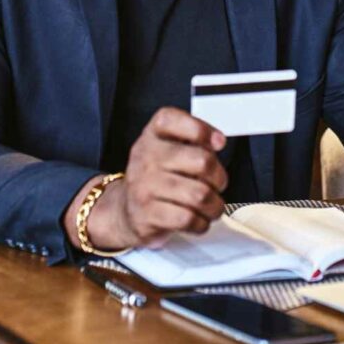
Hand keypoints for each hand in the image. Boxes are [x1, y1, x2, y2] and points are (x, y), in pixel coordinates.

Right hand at [88, 108, 227, 249]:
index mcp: (153, 134)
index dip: (203, 130)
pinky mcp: (147, 214)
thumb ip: (195, 140)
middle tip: (218, 183)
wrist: (123, 209)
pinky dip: (201, 223)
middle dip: (219, 177)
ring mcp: (145, 186)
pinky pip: (189, 219)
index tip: (218, 142)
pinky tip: (198, 219)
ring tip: (212, 205)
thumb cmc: (156, 176)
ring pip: (200, 195)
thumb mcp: (170, 147)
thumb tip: (217, 141)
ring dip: (214, 205)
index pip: (175, 120)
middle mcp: (146, 156)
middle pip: (202, 161)